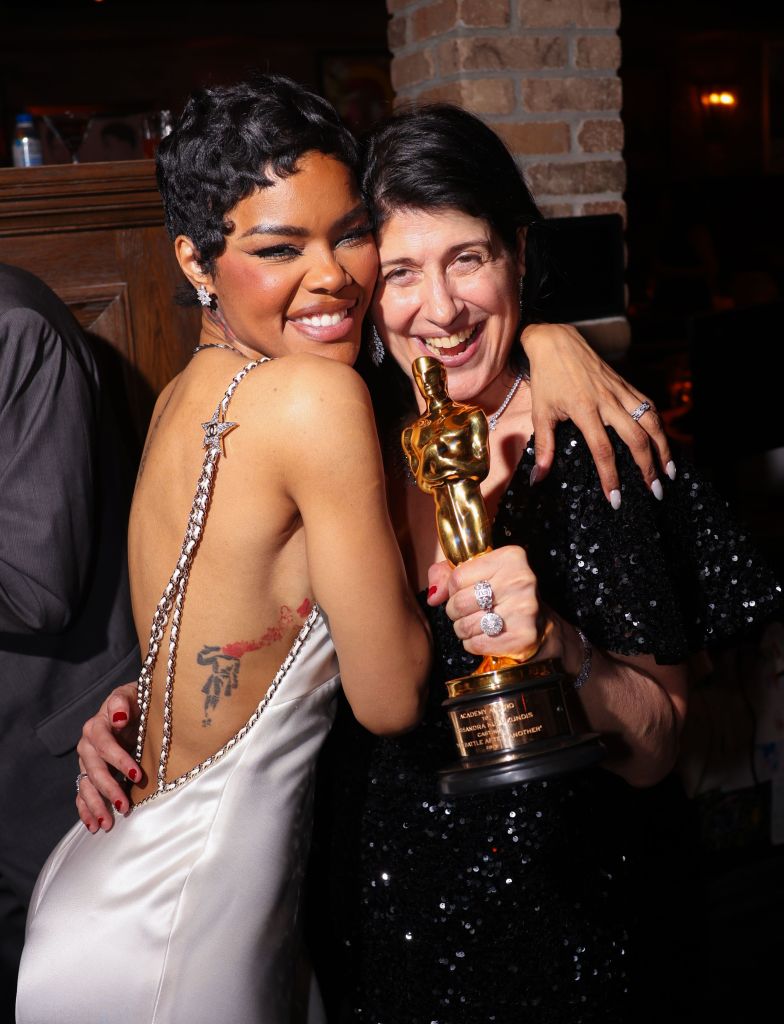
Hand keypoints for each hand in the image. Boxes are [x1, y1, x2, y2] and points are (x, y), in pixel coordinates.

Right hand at [76, 682, 142, 831]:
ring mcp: (86, 761)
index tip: (138, 776)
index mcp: (97, 725)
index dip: (120, 761)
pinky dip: (86, 811)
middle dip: (109, 789)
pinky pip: (82, 794)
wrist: (133, 707)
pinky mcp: (88, 773)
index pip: (105, 745)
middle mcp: (88, 744)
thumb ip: (123, 702)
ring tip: (108, 823)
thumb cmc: (136, 700)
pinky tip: (94, 825)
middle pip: (94, 770)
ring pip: (86, 786)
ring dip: (96, 806)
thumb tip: (119, 717)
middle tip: (125, 806)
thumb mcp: (133, 694)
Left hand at [427, 547, 545, 659]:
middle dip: (455, 612)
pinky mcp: (523, 637)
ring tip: (477, 624)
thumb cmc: (500, 593)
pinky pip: (477, 644)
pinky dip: (473, 644)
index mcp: (510, 557)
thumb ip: (446, 574)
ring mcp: (524, 609)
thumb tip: (433, 596)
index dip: (453, 589)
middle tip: (467, 612)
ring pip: (466, 626)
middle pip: (459, 602)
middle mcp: (520, 580)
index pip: (456, 577)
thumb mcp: (477, 572)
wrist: (538, 624)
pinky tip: (485, 636)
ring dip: (463, 629)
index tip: (466, 592)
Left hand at [522, 323, 674, 504]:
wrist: (556, 342)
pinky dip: (659, 425)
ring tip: (669, 471)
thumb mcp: (541, 413)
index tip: (616, 499)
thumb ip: (544, 447)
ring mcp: (620, 392)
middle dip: (648, 467)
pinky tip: (663, 441)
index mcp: (584, 410)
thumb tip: (539, 478)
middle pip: (636, 439)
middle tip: (655, 491)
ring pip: (650, 422)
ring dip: (663, 448)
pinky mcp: (626, 384)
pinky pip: (649, 406)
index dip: (611, 477)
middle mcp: (607, 401)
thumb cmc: (547, 378)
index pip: (603, 450)